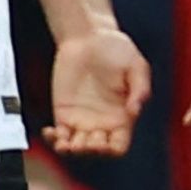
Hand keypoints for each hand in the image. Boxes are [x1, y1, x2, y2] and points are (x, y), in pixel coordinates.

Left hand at [47, 26, 150, 156]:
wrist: (89, 37)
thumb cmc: (117, 49)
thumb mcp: (136, 66)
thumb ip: (140, 89)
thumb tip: (134, 110)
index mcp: (123, 117)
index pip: (119, 147)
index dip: (112, 150)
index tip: (103, 143)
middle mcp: (103, 122)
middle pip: (96, 151)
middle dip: (90, 152)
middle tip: (83, 143)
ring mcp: (82, 119)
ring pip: (76, 147)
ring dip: (69, 151)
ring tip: (64, 144)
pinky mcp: (63, 111)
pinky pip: (58, 134)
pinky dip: (53, 139)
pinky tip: (50, 132)